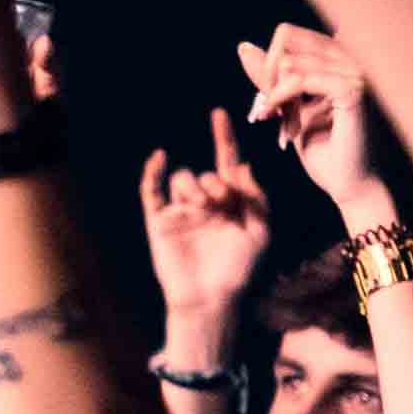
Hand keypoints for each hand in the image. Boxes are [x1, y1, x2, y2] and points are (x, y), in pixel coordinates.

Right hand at [139, 107, 273, 339]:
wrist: (210, 299)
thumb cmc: (238, 271)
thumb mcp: (260, 232)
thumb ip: (256, 198)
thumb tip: (244, 165)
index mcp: (230, 204)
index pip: (226, 163)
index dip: (223, 138)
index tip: (218, 114)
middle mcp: (205, 204)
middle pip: (205, 174)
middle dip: (214, 185)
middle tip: (219, 203)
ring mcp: (181, 212)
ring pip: (182, 179)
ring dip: (193, 188)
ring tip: (200, 208)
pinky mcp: (160, 221)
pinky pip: (151, 190)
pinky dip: (153, 172)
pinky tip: (159, 158)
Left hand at [238, 21, 395, 233]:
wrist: (350, 185)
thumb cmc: (323, 150)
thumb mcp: (287, 107)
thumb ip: (270, 77)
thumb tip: (244, 47)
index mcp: (340, 56)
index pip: (288, 34)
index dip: (268, 63)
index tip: (267, 99)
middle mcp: (351, 57)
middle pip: (286, 36)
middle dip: (268, 76)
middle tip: (269, 111)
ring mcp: (356, 71)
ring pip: (289, 61)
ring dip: (275, 96)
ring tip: (281, 124)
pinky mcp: (353, 90)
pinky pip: (300, 79)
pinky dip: (281, 99)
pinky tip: (279, 122)